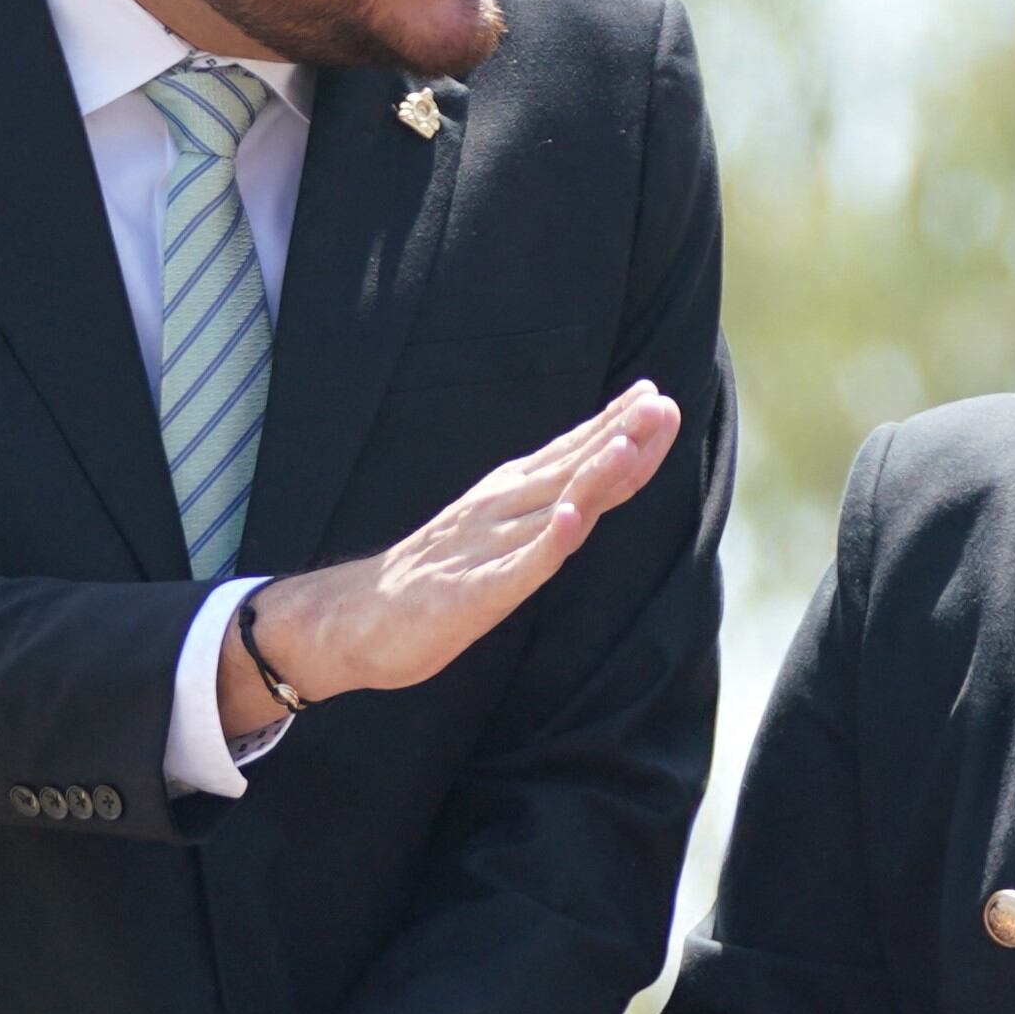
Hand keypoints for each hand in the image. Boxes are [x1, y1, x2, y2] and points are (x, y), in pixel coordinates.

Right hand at [221, 384, 681, 727]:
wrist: (354, 619)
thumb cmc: (432, 578)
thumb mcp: (496, 534)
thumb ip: (539, 513)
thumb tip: (589, 494)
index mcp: (508, 497)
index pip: (571, 458)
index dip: (615, 428)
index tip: (654, 394)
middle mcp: (501, 511)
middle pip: (570, 470)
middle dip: (620, 437)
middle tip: (660, 403)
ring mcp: (487, 548)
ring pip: (550, 508)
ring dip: (592, 476)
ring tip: (629, 444)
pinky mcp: (472, 593)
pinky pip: (516, 567)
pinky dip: (546, 544)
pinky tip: (572, 522)